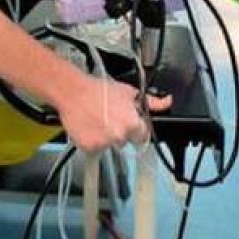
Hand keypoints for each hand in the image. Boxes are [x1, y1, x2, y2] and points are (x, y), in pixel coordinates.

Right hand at [55, 76, 172, 153]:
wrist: (72, 92)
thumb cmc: (98, 90)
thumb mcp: (128, 92)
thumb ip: (151, 102)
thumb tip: (167, 102)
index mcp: (132, 124)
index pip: (142, 136)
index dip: (135, 128)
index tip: (127, 122)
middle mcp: (119, 136)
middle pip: (125, 141)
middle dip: (119, 132)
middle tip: (109, 117)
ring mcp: (103, 144)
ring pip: (109, 145)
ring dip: (105, 137)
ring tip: (97, 120)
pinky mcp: (89, 148)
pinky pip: (94, 148)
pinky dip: (91, 141)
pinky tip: (88, 126)